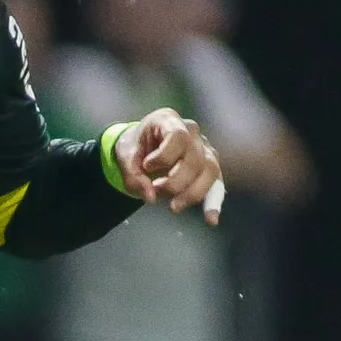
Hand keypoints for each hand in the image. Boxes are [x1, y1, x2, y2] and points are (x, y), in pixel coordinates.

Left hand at [113, 106, 227, 223]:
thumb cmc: (134, 149)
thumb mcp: (124, 159)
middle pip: (196, 159)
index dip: (165, 156)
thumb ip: (134, 177)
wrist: (141, 150)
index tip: (147, 166)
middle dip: (176, 181)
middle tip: (156, 191)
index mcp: (169, 120)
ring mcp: (203, 148)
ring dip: (193, 193)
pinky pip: (216, 184)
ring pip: (210, 171)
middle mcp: (191, 132)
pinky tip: (210, 219)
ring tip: (173, 207)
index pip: (179, 137)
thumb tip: (151, 197)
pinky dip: (213, 202)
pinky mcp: (208, 166)